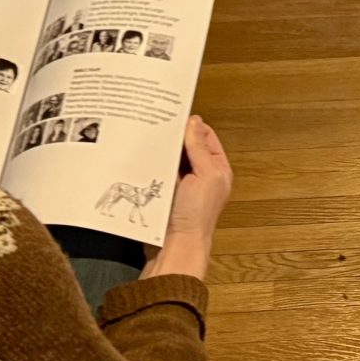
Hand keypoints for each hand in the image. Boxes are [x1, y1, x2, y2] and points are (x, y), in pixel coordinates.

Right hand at [146, 114, 231, 279]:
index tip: (176, 113)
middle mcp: (200, 175)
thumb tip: (193, 122)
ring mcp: (181, 185)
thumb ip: (199, 148)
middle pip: (186, 147)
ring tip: (148, 136)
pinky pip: (157, 172)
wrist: (175, 247)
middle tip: (157, 121)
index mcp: (217, 169)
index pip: (206, 137)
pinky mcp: (164, 193)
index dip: (192, 126)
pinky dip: (152, 164)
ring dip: (161, 150)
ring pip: (169, 158)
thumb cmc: (195, 216)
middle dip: (174, 136)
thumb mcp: (205, 176)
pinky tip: (143, 156)